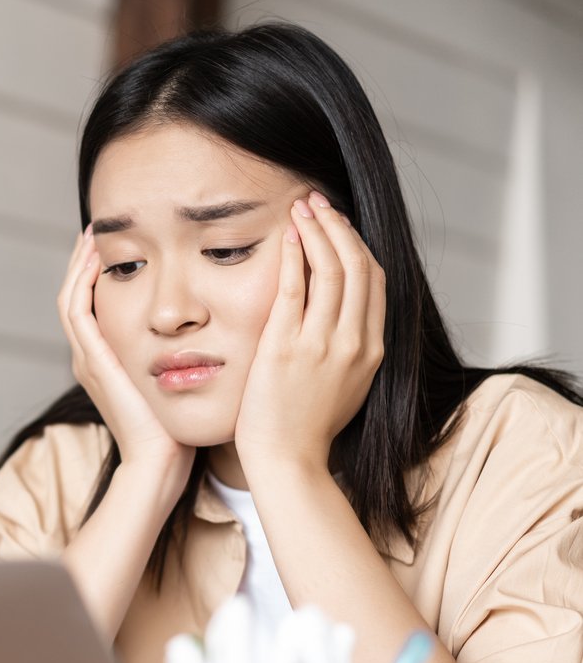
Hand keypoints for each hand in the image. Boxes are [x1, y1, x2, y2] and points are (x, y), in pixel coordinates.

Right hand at [57, 230, 195, 482]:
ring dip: (79, 265)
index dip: (97, 275)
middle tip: (96, 230)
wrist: (160, 461)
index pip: (92, 306)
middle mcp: (89, 358)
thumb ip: (177, 356)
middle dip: (83, 262)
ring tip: (92, 234)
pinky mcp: (94, 362)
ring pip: (70, 299)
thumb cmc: (173, 428)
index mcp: (105, 361)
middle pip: (75, 296)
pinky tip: (96, 258)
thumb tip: (203, 331)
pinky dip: (82, 282)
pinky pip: (77, 312)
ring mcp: (88, 360)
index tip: (114, 246)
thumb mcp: (173, 382)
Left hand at [235, 191, 385, 474]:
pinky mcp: (287, 346)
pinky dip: (295, 255)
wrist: (288, 460)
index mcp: (373, 350)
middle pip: (358, 265)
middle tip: (318, 203)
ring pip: (332, 268)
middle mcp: (354, 342)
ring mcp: (322, 343)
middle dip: (339, 226)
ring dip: (317, 229)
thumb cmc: (309, 428)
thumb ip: (352, 351)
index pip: (375, 281)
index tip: (340, 225)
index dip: (358, 245)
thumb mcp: (348, 386)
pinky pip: (296, 287)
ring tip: (302, 207)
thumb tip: (346, 320)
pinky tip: (288, 235)